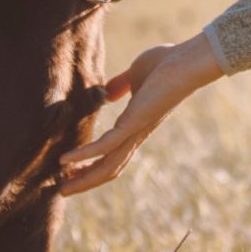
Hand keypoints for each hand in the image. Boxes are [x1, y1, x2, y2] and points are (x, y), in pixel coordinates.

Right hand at [59, 33, 225, 194]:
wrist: (187, 61)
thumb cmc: (167, 64)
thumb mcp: (136, 75)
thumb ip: (121, 85)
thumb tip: (108, 93)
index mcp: (135, 125)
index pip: (113, 154)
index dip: (93, 166)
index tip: (71, 171)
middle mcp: (135, 134)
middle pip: (109, 168)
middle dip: (86, 181)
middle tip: (63, 190)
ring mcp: (135, 131)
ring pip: (107, 166)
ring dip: (84, 179)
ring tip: (62, 187)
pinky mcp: (134, 124)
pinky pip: (105, 146)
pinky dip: (84, 155)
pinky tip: (66, 160)